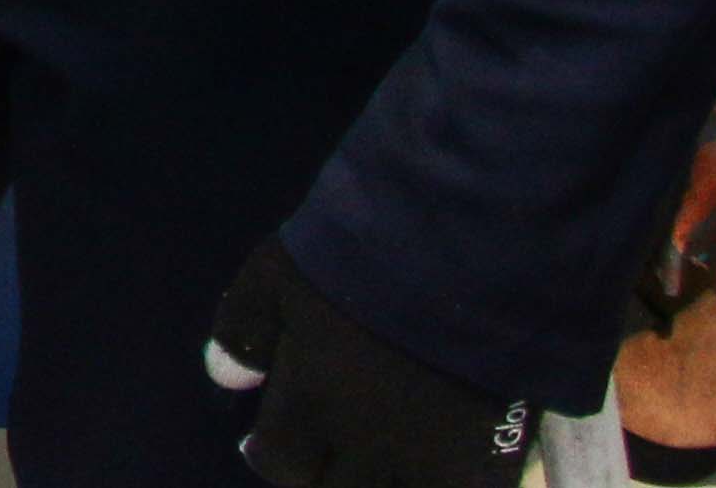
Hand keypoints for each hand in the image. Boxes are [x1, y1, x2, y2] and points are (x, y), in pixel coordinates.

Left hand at [206, 241, 534, 486]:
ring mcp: (430, 455)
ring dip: (387, 483)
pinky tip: (447, 470)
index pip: (280, 460)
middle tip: (329, 459)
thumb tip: (225, 380)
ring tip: (384, 467)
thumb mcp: (278, 274)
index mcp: (312, 401)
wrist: (461, 250)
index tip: (265, 444)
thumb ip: (245, 329)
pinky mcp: (489, 454)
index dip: (271, 454)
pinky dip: (451, 484)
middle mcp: (367, 442)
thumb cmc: (360, 254)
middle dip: (323, 477)